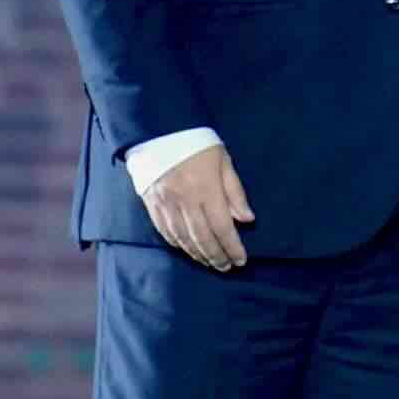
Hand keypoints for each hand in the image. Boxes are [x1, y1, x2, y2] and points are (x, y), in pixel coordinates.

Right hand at [140, 143, 253, 270]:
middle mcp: (185, 201)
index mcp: (206, 190)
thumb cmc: (198, 144)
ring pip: (183, 238)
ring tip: (210, 263)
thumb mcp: (224, 161)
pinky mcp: (151, 204)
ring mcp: (166, 204)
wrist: (159, 130)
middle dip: (216, 256)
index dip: (232, 247)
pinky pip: (165, 231)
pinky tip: (187, 250)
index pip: (222, 227)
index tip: (241, 260)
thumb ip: (235, 192)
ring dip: (198, 254)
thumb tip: (247, 219)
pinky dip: (178, 244)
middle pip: (203, 238)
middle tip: (226, 267)